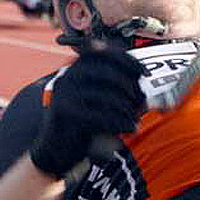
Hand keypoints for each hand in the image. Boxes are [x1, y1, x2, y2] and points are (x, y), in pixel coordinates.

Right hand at [28, 46, 146, 177]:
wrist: (56, 147)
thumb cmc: (83, 121)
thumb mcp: (98, 99)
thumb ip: (116, 88)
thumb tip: (143, 89)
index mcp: (77, 66)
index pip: (105, 52)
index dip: (127, 61)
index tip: (143, 73)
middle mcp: (69, 75)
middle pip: (109, 73)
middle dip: (131, 88)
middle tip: (141, 103)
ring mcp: (65, 92)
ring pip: (107, 96)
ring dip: (127, 109)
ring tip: (135, 119)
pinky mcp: (64, 112)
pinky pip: (100, 116)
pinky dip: (120, 122)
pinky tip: (130, 128)